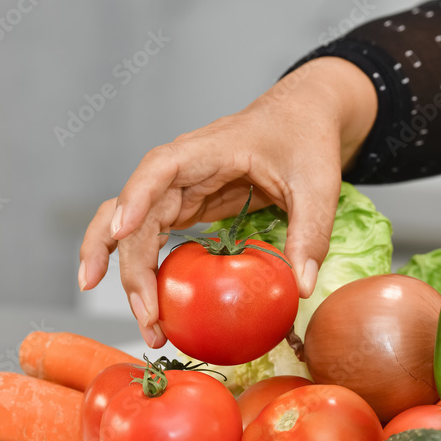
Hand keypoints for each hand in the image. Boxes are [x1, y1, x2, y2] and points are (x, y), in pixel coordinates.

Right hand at [79, 57, 377, 347]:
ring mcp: (180, 189)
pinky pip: (152, 236)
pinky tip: (145, 302)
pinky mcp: (187, 207)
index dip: (135, 198)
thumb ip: (311, 232)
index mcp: (206, 150)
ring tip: (143, 321)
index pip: (158, 169)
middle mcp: (181, 169)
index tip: (122, 232)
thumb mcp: (318, 184)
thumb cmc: (306, 138)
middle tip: (149, 316)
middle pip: (136, 214)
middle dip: (132, 266)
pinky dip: (144, 269)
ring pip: (132, 229)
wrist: (303, 118)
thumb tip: (301, 286)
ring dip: (129, 274)